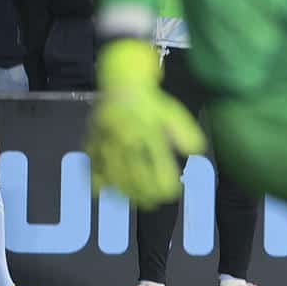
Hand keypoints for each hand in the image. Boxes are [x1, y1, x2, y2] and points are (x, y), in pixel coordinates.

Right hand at [86, 41, 208, 206]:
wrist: (122, 81)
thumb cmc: (151, 101)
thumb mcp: (173, 112)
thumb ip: (184, 131)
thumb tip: (195, 150)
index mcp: (148, 128)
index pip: (158, 160)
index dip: (164, 179)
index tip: (170, 192)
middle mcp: (127, 135)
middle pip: (134, 170)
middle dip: (144, 191)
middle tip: (153, 203)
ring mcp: (108, 138)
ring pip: (113, 170)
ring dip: (123, 189)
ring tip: (134, 201)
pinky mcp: (93, 138)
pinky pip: (92, 162)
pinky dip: (95, 178)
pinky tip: (101, 191)